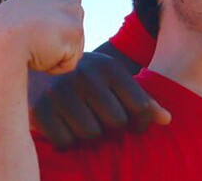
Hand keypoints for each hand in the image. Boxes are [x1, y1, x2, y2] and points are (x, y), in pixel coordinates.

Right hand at [0, 0, 84, 73]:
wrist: (0, 42)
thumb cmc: (1, 32)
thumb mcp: (21, 13)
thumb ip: (41, 14)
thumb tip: (48, 25)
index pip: (64, 20)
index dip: (47, 31)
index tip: (31, 30)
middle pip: (71, 33)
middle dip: (54, 43)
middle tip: (32, 38)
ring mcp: (75, 13)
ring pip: (71, 49)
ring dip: (54, 55)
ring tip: (34, 45)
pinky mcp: (76, 33)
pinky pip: (69, 62)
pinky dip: (54, 66)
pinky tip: (40, 55)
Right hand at [30, 52, 170, 148]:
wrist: (34, 59)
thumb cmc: (83, 75)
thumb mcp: (112, 78)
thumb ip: (140, 97)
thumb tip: (167, 120)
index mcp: (109, 68)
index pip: (140, 106)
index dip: (142, 123)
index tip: (134, 126)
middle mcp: (87, 76)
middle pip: (117, 123)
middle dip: (115, 131)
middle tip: (107, 128)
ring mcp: (61, 92)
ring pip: (92, 135)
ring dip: (92, 139)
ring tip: (88, 128)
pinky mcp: (40, 109)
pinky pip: (66, 142)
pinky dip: (69, 143)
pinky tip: (68, 131)